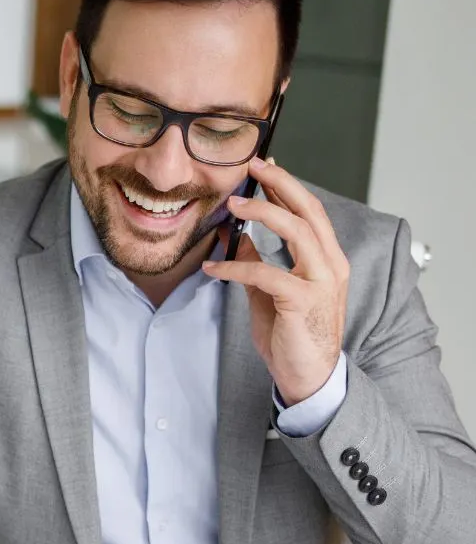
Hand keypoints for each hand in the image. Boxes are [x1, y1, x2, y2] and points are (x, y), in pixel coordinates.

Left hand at [202, 157, 348, 405]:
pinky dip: (236, 266)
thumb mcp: (269, 292)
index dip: (287, 186)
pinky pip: (267, 273)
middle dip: (281, 184)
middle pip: (309, 211)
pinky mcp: (303, 302)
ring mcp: (321, 283)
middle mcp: (331, 265)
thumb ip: (258, 262)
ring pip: (297, 232)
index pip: (310, 212)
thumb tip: (236, 236)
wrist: (309, 377)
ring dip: (263, 213)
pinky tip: (213, 266)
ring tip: (234, 203)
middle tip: (253, 166)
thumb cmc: (292, 335)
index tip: (264, 166)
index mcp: (326, 260)